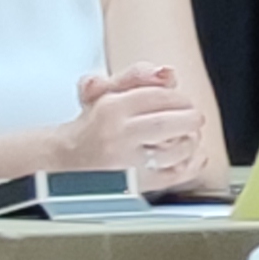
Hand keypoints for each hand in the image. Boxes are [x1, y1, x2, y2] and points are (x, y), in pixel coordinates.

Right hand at [58, 67, 201, 187]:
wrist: (67, 163)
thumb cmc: (92, 127)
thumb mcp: (105, 92)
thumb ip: (137, 76)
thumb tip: (168, 73)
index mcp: (111, 109)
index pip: (159, 96)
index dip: (179, 98)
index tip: (182, 101)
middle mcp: (118, 136)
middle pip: (171, 123)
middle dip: (189, 118)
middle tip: (191, 118)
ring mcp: (127, 164)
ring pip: (178, 150)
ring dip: (190, 141)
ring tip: (185, 137)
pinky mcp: (136, 187)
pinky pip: (176, 174)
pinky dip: (189, 164)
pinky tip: (184, 157)